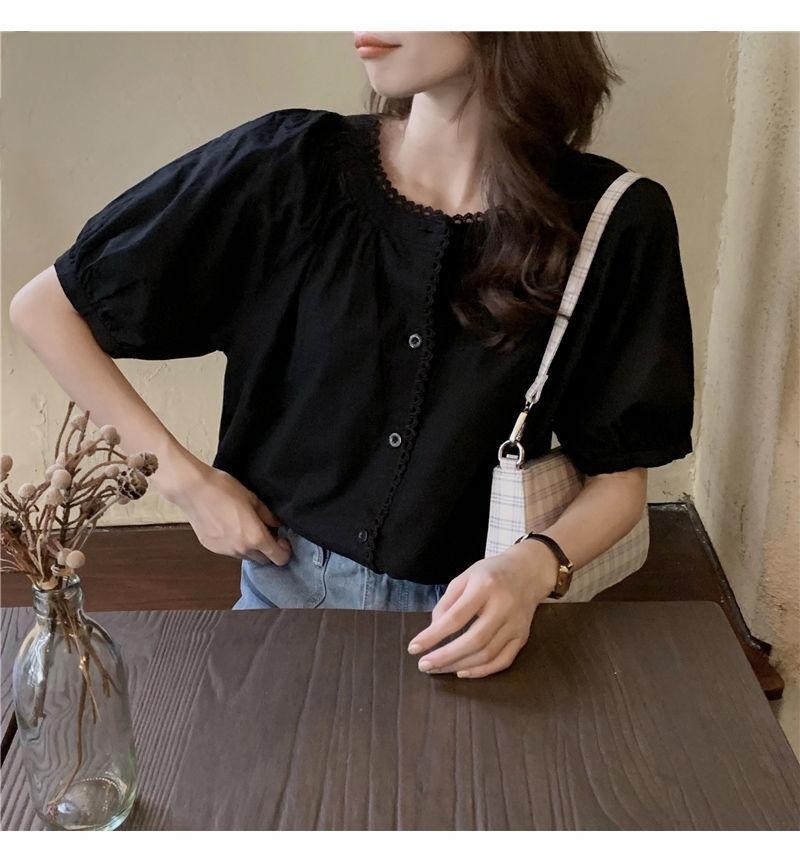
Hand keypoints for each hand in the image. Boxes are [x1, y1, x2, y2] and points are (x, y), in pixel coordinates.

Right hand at [153, 451, 290, 565]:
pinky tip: (228, 527)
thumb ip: (268, 515)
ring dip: (251, 548)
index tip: (281, 538)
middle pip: (263, 560)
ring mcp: (225, 551)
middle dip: (268, 550)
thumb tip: (278, 525)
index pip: (279, 559)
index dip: (285, 550)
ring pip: (246, 556)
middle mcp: (242, 549)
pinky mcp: (212, 548)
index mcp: (255, 538)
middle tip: (265, 532)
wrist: (193, 490)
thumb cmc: (225, 490)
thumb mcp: (253, 499)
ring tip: (245, 528)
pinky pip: (230, 551)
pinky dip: (235, 544)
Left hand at [407, 539, 560, 678]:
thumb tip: (433, 630)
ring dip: (459, 665)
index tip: (414, 648)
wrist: (529, 571)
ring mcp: (516, 624)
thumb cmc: (491, 573)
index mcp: (485, 586)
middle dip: (445, 657)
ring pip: (487, 654)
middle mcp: (503, 606)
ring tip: (438, 669)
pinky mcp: (523, 636)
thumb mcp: (465, 576)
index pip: (456, 617)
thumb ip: (447, 602)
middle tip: (424, 665)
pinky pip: (503, 661)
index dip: (433, 635)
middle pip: (474, 640)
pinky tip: (463, 671)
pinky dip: (482, 671)